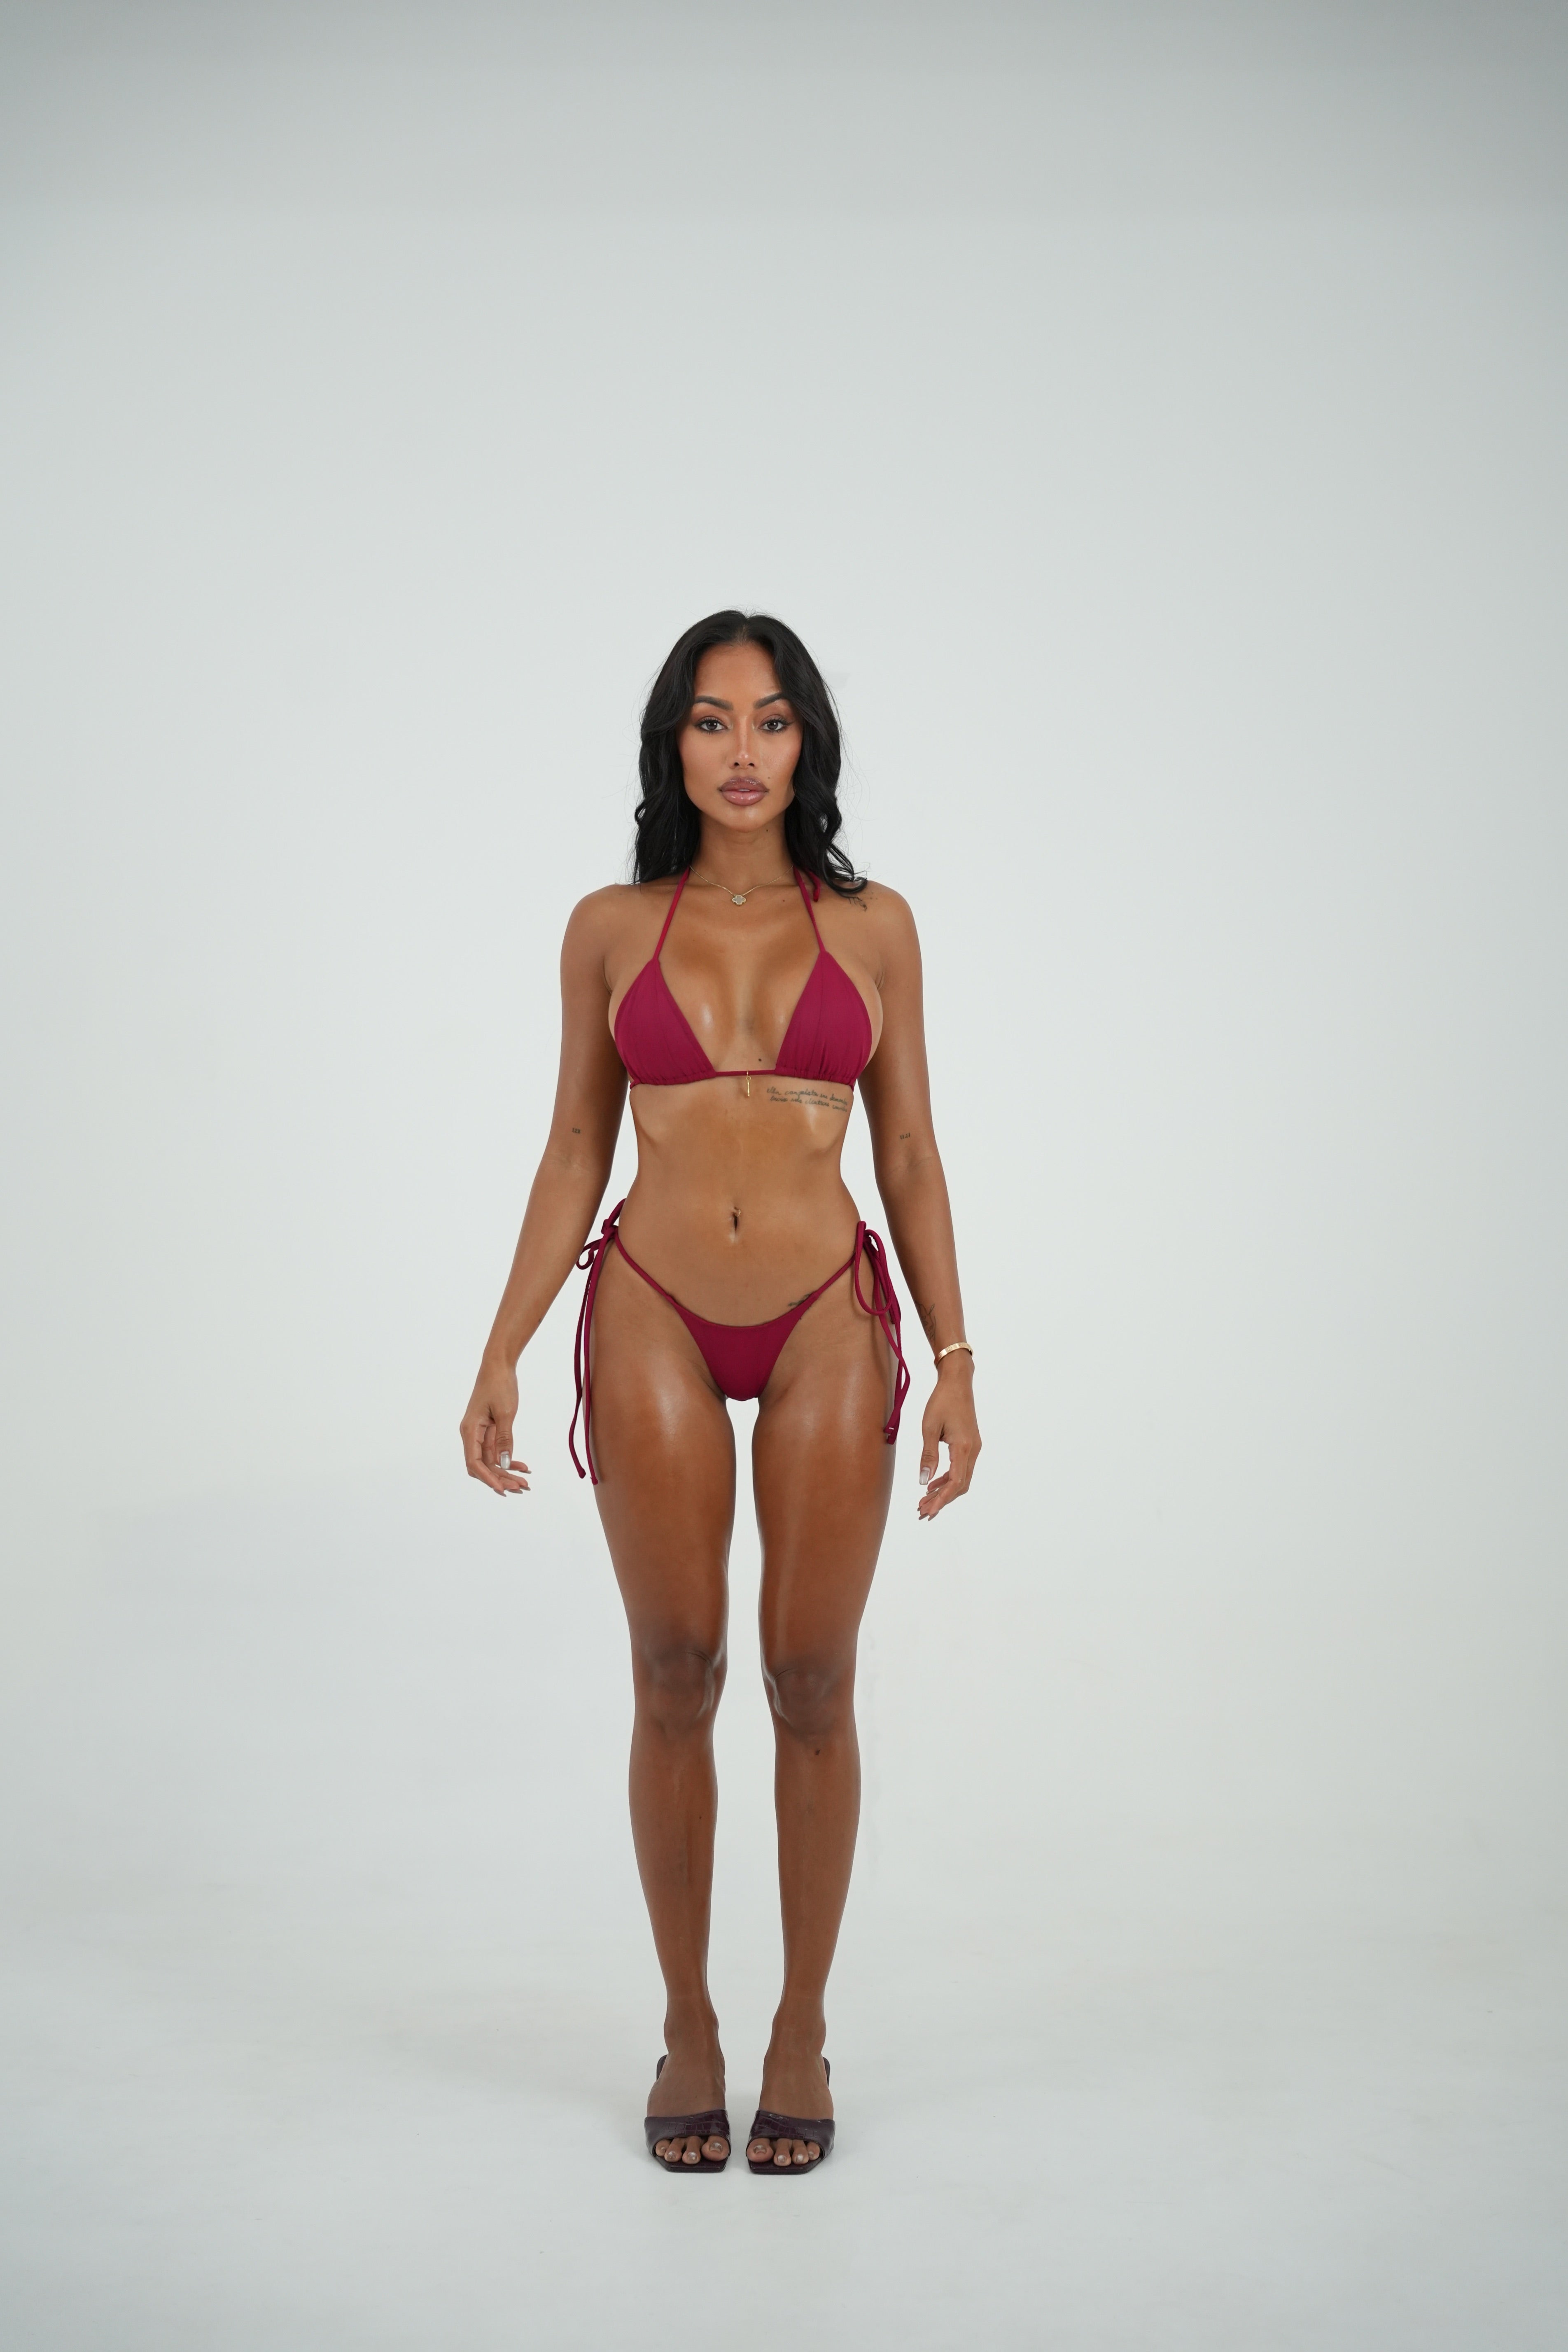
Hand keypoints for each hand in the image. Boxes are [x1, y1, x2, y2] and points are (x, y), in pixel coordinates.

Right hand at [460, 1363, 529, 1494]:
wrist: (498, 1365)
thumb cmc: (499, 1385)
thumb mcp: (504, 1413)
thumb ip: (504, 1439)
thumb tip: (504, 1463)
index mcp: (470, 1430)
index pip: (474, 1463)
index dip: (487, 1478)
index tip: (503, 1489)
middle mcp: (472, 1434)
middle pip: (483, 1465)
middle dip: (501, 1478)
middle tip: (521, 1487)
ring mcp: (480, 1433)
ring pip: (491, 1460)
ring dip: (506, 1472)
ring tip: (524, 1482)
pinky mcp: (489, 1430)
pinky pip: (497, 1450)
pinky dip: (509, 1459)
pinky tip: (523, 1466)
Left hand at [917, 1359, 979, 1520]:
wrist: (957, 1382)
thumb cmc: (942, 1401)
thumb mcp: (929, 1428)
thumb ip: (928, 1456)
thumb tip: (923, 1481)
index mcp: (963, 1447)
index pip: (955, 1482)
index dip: (942, 1499)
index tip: (928, 1510)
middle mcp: (973, 1450)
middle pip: (960, 1485)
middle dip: (942, 1499)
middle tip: (923, 1510)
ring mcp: (973, 1447)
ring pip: (961, 1478)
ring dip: (944, 1490)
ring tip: (925, 1499)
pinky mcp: (970, 1444)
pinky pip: (961, 1468)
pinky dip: (948, 1478)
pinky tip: (933, 1482)